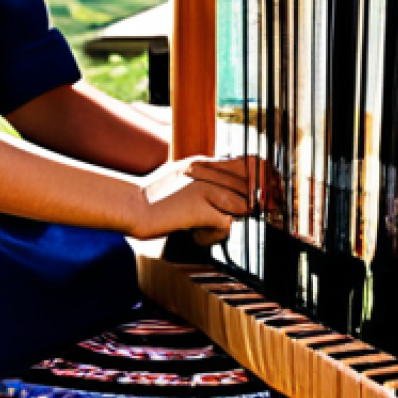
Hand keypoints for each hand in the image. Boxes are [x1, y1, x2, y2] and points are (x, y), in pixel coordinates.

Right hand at [135, 154, 258, 242]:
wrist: (129, 206)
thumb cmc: (152, 197)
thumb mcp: (182, 178)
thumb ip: (207, 179)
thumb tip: (235, 193)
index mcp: (204, 162)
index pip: (251, 163)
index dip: (265, 180)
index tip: (268, 196)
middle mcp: (207, 171)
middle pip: (253, 185)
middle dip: (253, 205)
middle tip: (239, 217)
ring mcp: (205, 188)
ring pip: (244, 205)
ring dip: (231, 220)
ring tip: (207, 225)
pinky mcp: (200, 208)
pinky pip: (227, 224)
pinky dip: (213, 235)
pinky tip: (195, 235)